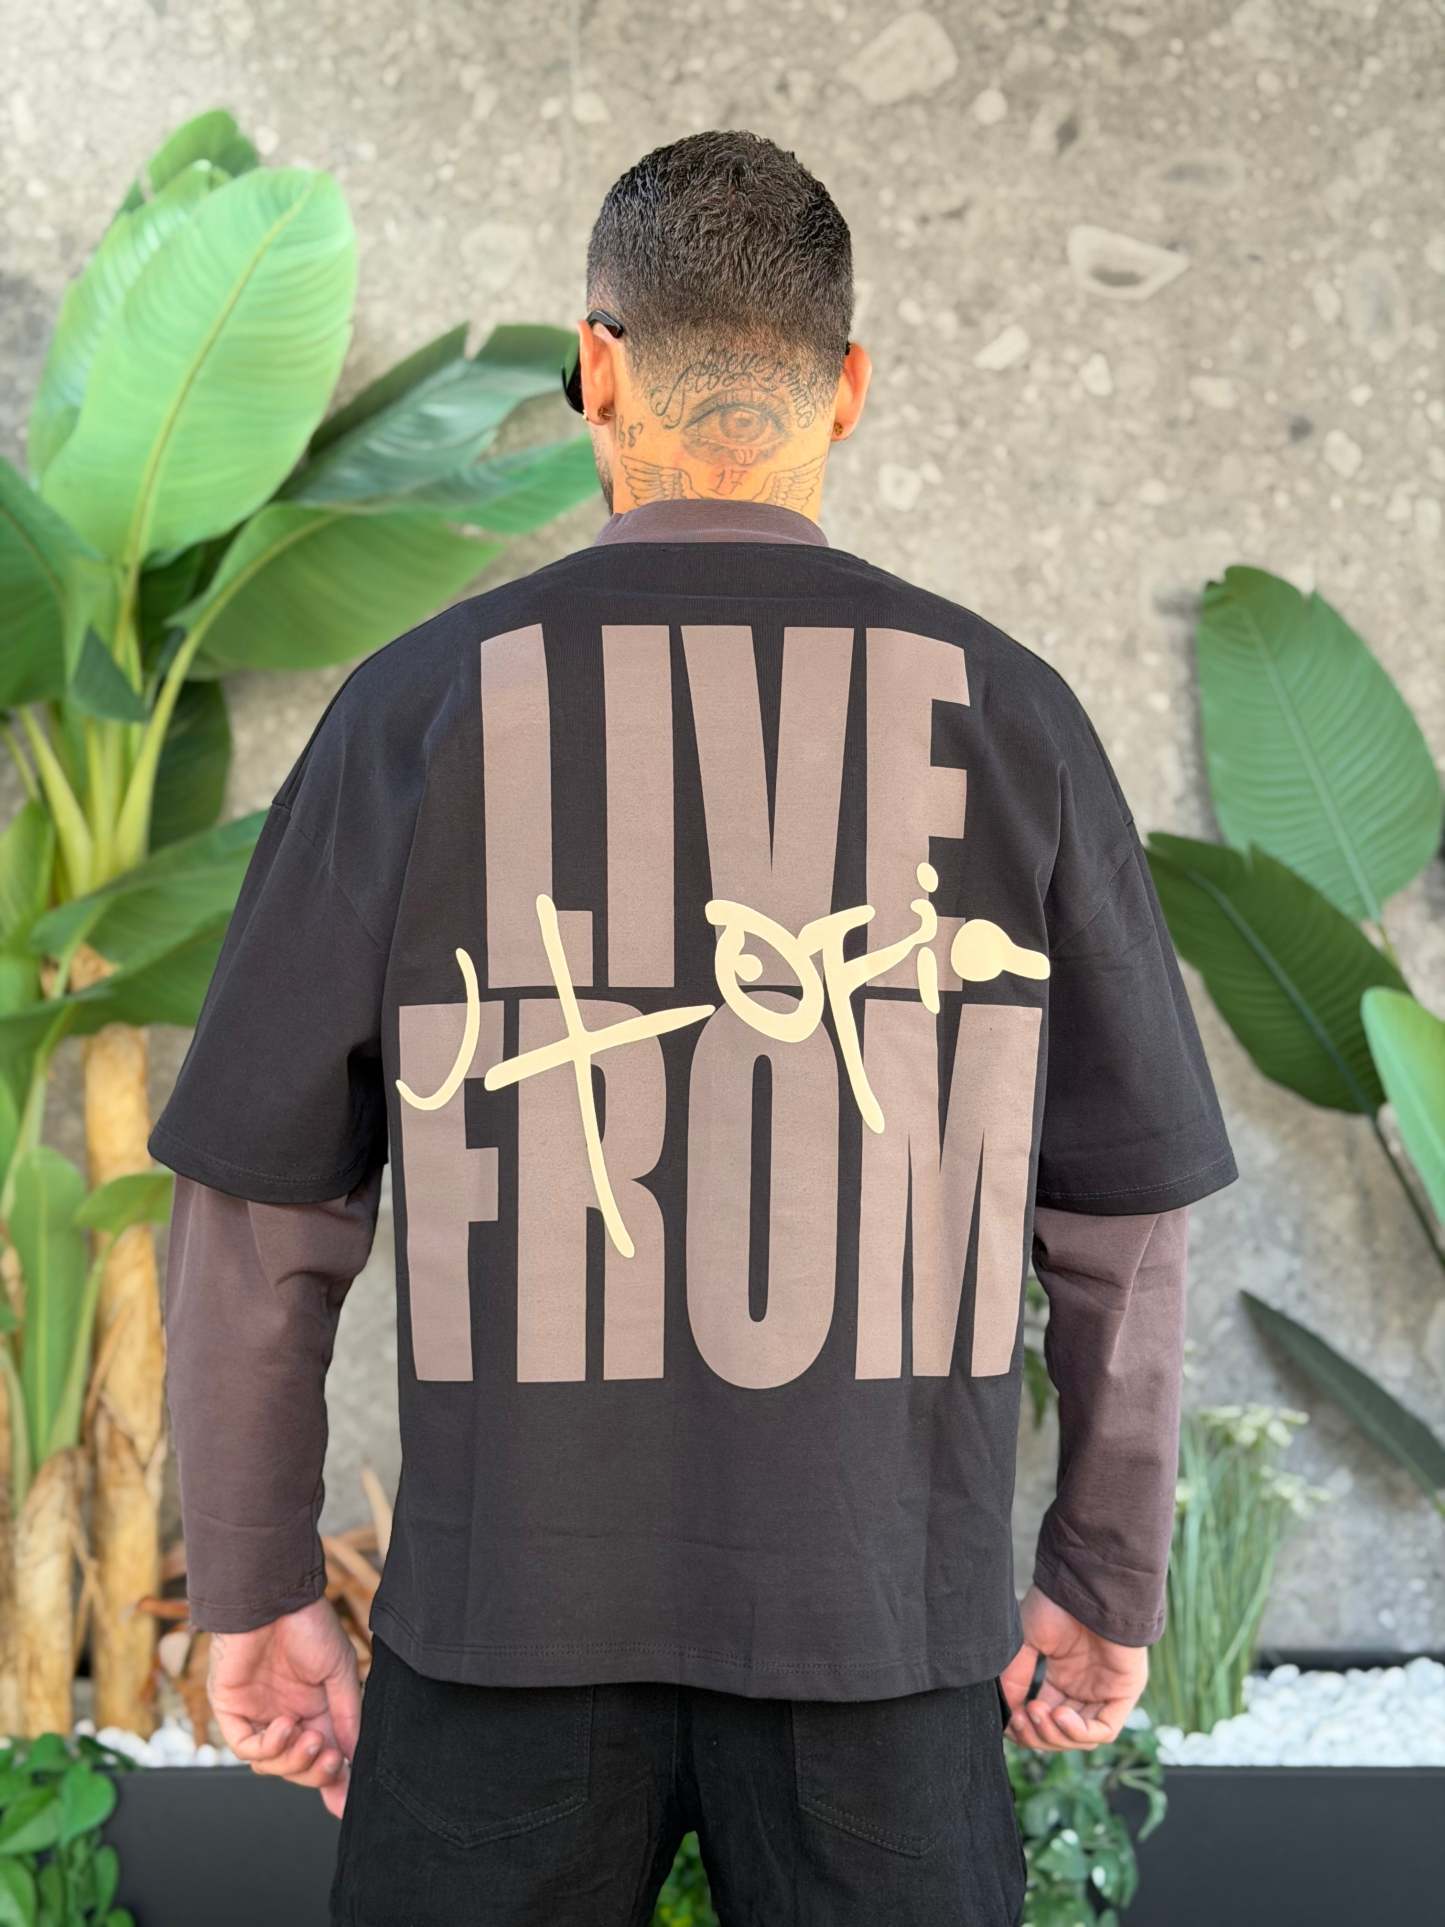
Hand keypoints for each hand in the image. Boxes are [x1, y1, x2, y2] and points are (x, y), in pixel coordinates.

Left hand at [205, 1595, 359, 1816]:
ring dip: (293, 1761)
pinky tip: (287, 1726)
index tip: (346, 1802)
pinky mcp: (232, 1711)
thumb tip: (354, 1759)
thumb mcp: (340, 1672)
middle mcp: (285, 1716)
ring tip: (311, 1739)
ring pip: (271, 1764)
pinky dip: (269, 1746)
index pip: (321, 1756)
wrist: (275, 1597)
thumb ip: (346, 1716)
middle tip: (331, 1760)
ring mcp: (258, 1715)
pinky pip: (247, 1746)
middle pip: (296, 1768)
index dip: (332, 1780)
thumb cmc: (309, 1624)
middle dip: (315, 1772)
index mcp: (312, 1709)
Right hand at [999, 1584, 1147, 1750]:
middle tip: (1020, 1718)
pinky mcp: (1124, 1693)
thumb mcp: (1024, 1642)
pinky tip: (1059, 1715)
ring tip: (1038, 1712)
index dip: (1025, 1727)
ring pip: (1080, 1737)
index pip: (1044, 1717)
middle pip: (1060, 1732)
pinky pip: (1104, 1729)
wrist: (1084, 1585)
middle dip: (1037, 1734)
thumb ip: (1014, 1678)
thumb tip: (1004, 1714)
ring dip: (1055, 1735)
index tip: (1007, 1720)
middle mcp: (1084, 1687)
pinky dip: (1078, 1732)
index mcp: (1063, 1675)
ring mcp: (1104, 1691)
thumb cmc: (1055, 1604)